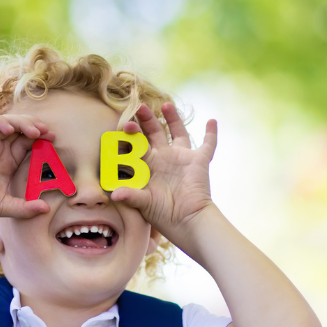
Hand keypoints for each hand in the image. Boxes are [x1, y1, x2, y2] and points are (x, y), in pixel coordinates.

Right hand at [0, 113, 53, 223]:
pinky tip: (10, 130)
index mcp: (8, 162)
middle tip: (48, 132)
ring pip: (7, 122)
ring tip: (34, 131)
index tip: (53, 140)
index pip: (28, 143)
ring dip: (22, 122)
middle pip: (20, 129)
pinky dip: (1, 121)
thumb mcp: (8, 207)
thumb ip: (27, 208)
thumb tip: (47, 209)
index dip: (41, 139)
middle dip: (36, 126)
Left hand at [109, 103, 217, 242]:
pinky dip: (211, 134)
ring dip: (172, 118)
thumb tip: (115, 194)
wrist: (189, 222)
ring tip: (165, 104)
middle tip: (139, 108)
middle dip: (147, 121)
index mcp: (148, 166)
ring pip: (177, 132)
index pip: (137, 146)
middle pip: (154, 133)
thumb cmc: (164, 216)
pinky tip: (211, 120)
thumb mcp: (145, 204)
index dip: (131, 136)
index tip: (125, 126)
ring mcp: (182, 158)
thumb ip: (132, 196)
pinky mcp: (199, 161)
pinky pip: (208, 145)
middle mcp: (164, 159)